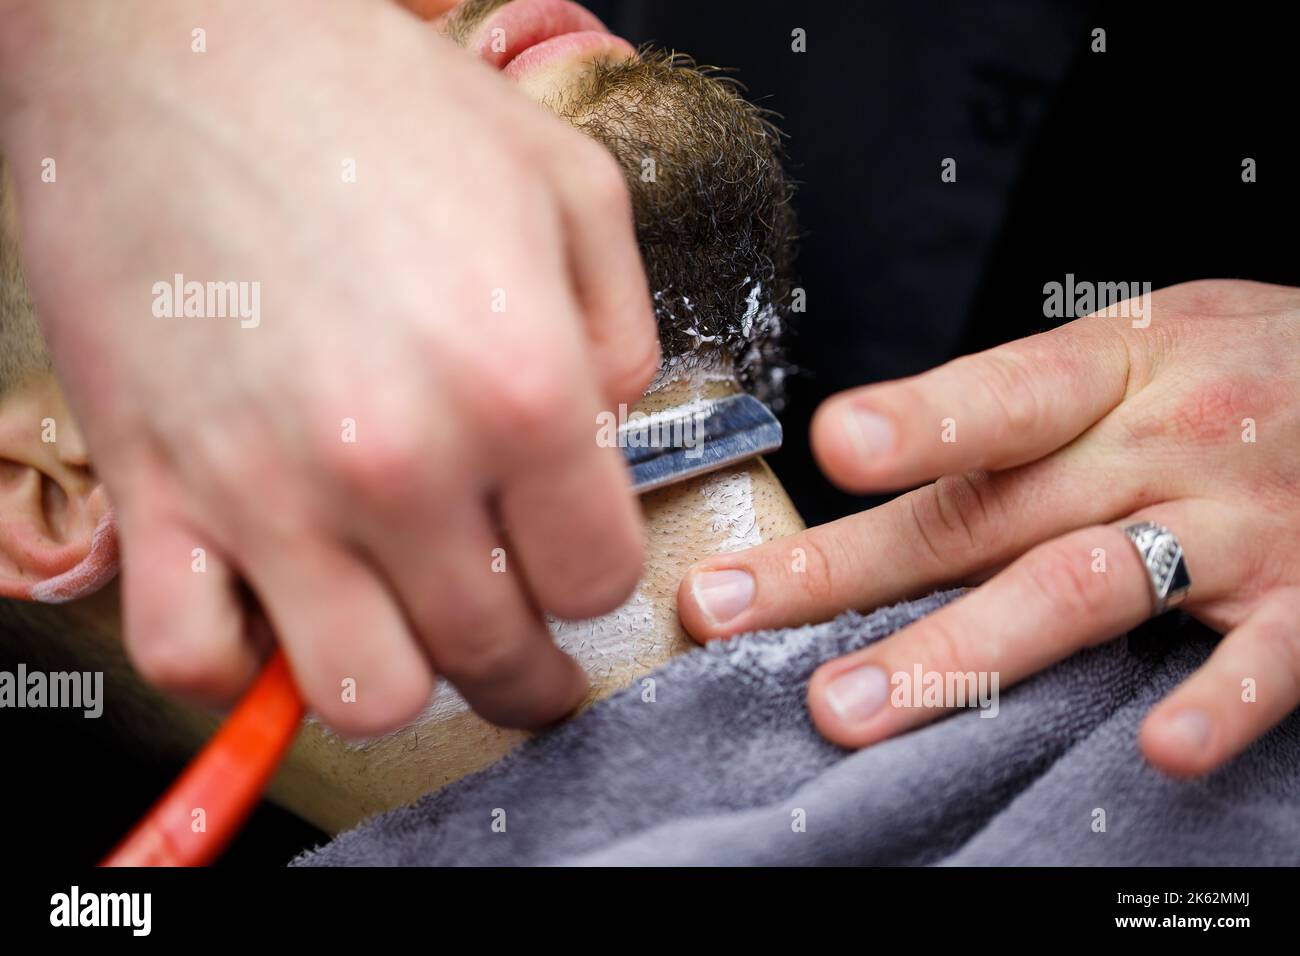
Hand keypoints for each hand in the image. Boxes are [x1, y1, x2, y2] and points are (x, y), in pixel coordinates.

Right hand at [0, 0, 657, 731]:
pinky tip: (271, 618)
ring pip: (360, 693)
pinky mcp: (154, 487)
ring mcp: (269, 488)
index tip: (573, 571)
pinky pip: (190, 658)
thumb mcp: (568, 184)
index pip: (596, 576)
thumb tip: (614, 432)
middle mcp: (402, 461)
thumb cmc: (375, 100)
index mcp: (522, 385)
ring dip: (398, 682)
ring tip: (404, 639)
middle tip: (521, 659)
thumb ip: (624, 328)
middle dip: (521, 668)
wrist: (181, 38)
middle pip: (491, 653)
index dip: (595, 583)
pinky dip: (237, 668)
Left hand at [679, 280, 1299, 774]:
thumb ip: (1031, 405)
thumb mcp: (1149, 343)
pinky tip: (1155, 747)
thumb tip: (888, 458)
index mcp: (1116, 369)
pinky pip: (1260, 658)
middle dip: (849, 570)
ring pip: (1083, 588)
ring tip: (854, 707)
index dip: (917, 420)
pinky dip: (1210, 700)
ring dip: (962, 652)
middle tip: (731, 612)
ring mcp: (1237, 525)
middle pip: (983, 512)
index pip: (999, 397)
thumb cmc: (1249, 366)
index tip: (831, 443)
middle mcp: (1161, 443)